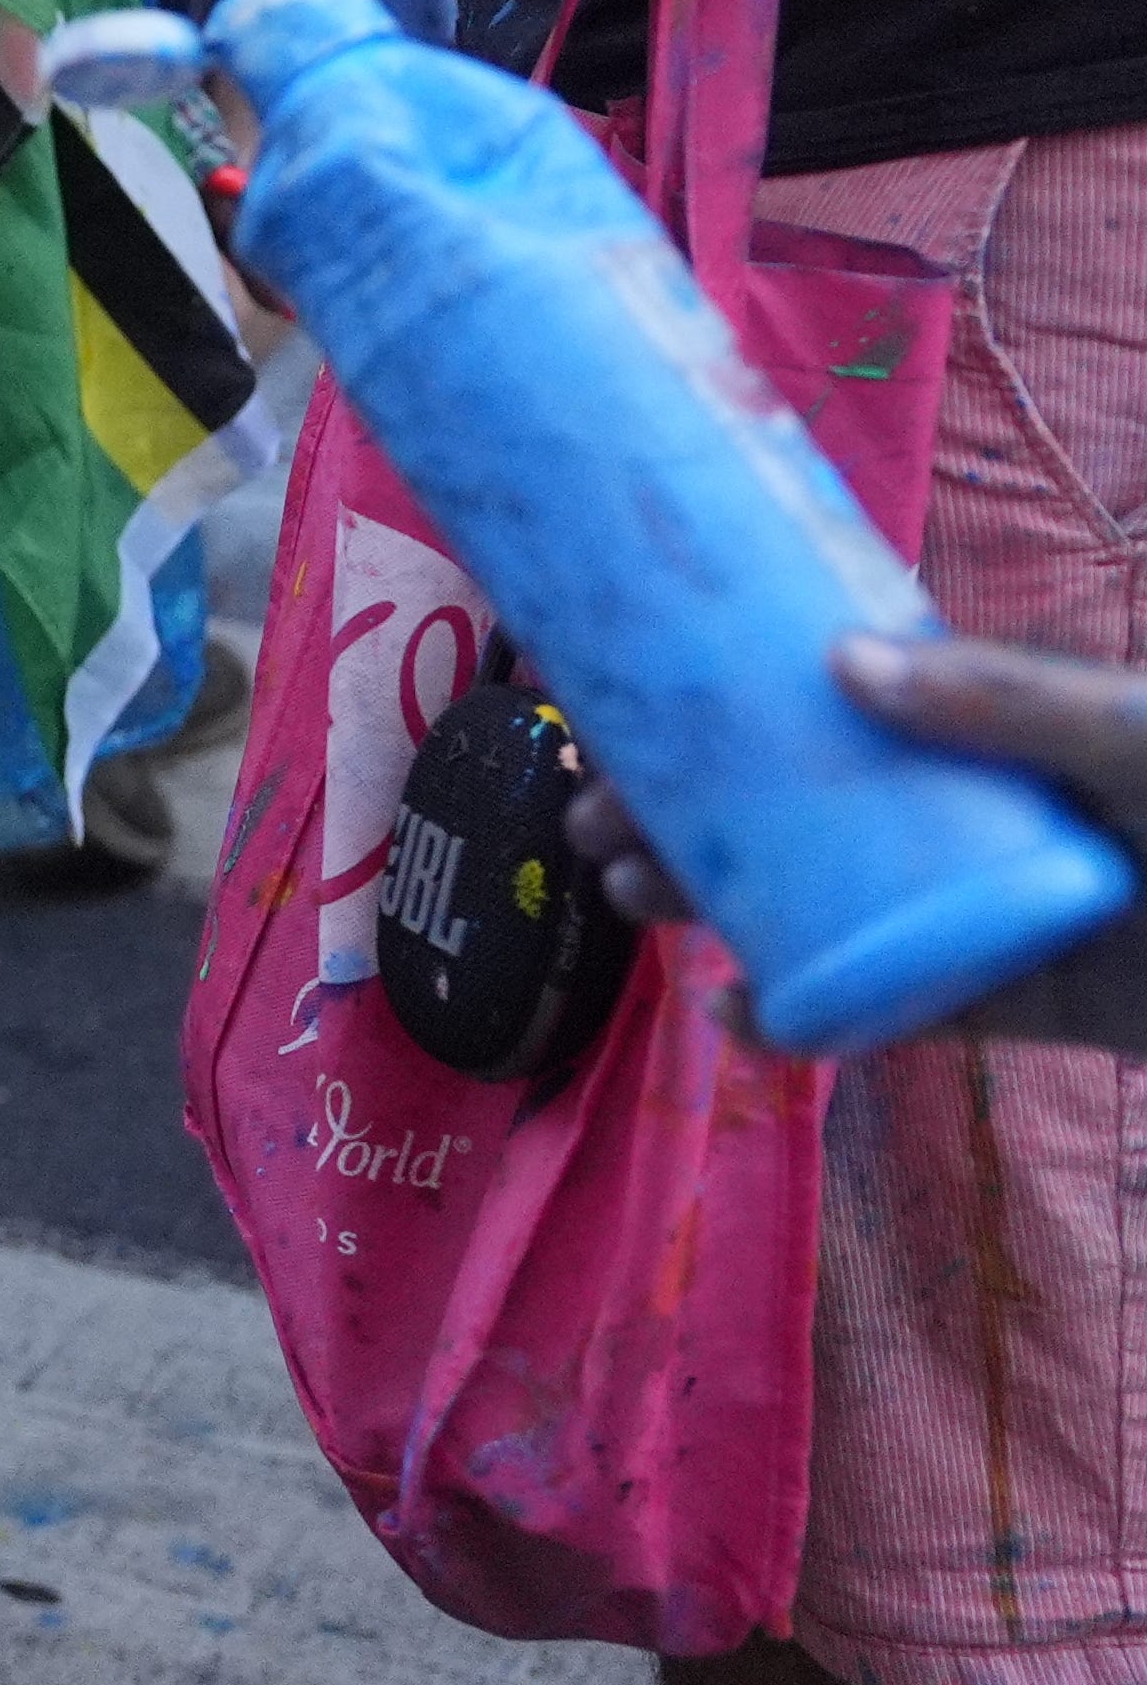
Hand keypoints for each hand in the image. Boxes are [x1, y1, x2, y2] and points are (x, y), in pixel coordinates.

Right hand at [573, 634, 1146, 1055]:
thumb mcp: (1129, 730)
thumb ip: (1012, 695)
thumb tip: (841, 662)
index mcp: (983, 731)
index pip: (828, 708)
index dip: (718, 711)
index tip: (619, 718)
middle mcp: (961, 817)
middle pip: (794, 812)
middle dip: (678, 819)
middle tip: (592, 829)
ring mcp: (973, 913)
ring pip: (816, 906)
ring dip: (709, 903)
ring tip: (631, 898)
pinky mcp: (1004, 1003)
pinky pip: (885, 1015)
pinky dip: (799, 1021)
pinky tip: (735, 1016)